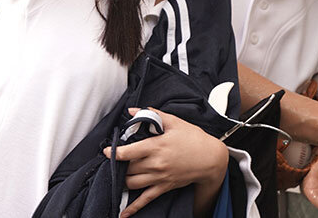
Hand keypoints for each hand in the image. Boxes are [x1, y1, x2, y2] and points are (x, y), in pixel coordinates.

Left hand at [103, 107, 227, 217]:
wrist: (210, 158)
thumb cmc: (194, 138)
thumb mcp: (175, 122)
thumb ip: (153, 115)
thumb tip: (133, 110)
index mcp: (157, 146)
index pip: (129, 152)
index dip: (114, 152)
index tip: (106, 151)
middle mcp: (156, 164)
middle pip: (128, 168)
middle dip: (118, 165)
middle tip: (113, 161)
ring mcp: (159, 177)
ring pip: (132, 184)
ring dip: (122, 180)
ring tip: (117, 175)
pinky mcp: (164, 187)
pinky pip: (145, 200)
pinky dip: (132, 208)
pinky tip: (122, 213)